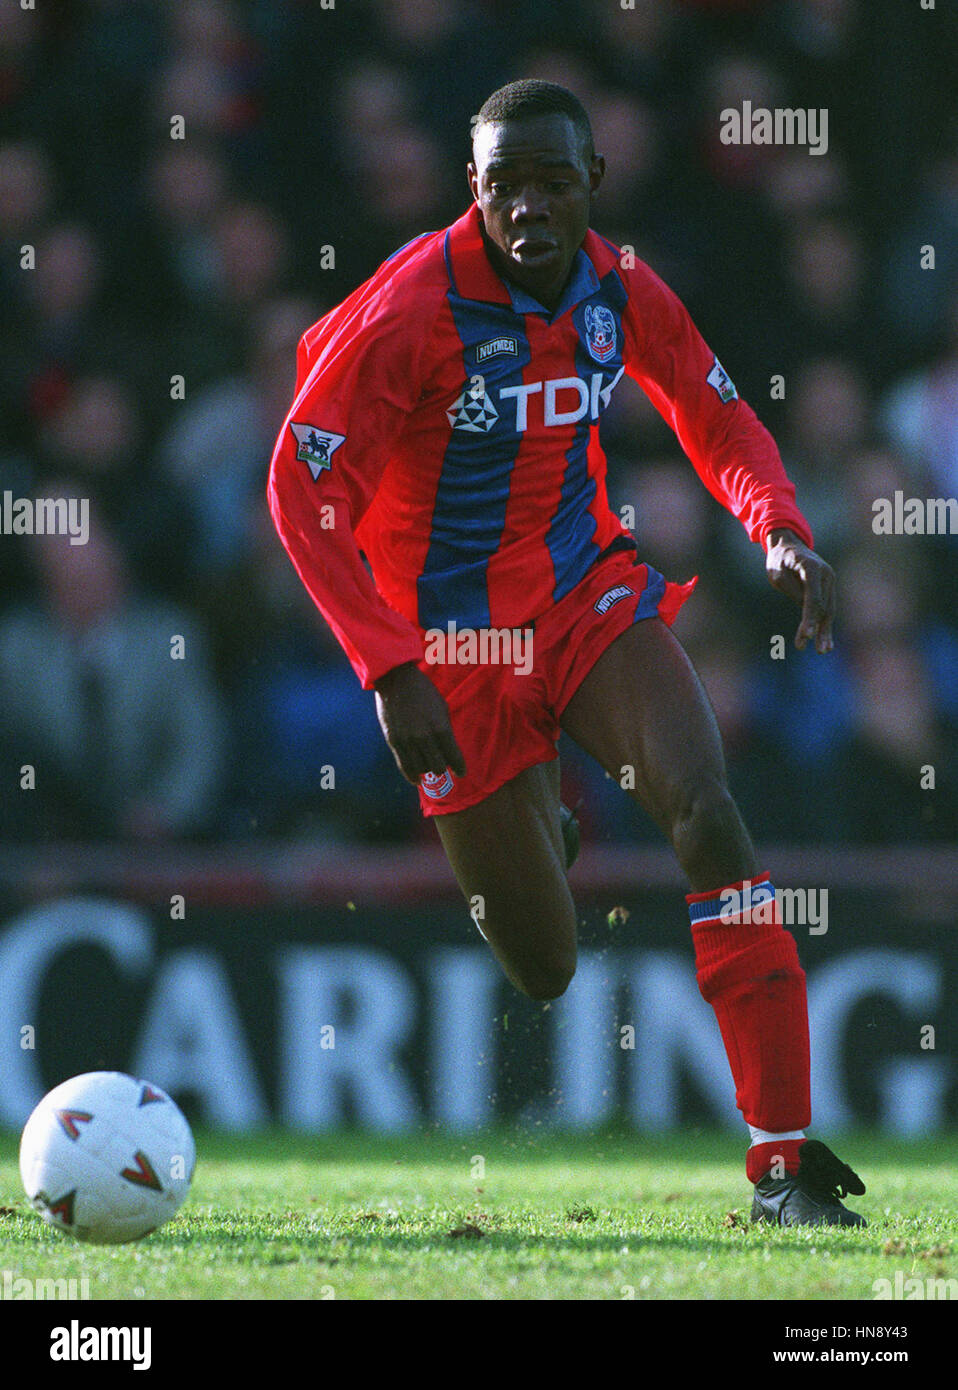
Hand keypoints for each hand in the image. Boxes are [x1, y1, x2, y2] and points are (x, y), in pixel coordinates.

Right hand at [374, 662, 466, 783]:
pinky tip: (417, 780)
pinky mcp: (393, 741)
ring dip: (427, 769)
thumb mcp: (442, 708)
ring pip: (421, 768)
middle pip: (438, 767)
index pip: (454, 757)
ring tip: (429, 766)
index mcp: (440, 727)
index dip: (460, 768)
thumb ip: (445, 730)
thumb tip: (448, 749)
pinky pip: (404, 766)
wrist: (396, 680)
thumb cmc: (423, 691)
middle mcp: (424, 737)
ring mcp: (407, 741)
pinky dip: (412, 776)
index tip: (461, 773)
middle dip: (443, 767)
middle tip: (443, 764)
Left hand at [765, 528, 834, 653]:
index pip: (813, 598)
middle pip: (823, 606)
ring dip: (824, 631)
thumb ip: (793, 591)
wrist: (788, 545)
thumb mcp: (778, 575)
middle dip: (817, 628)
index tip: (806, 635)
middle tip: (814, 649)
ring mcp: (829, 581)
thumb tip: (807, 611)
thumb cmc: (779, 560)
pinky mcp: (828, 588)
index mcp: (812, 568)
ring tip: (822, 650)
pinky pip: (827, 608)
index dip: (809, 618)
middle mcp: (826, 574)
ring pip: (828, 610)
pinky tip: (825, 641)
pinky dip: (825, 625)